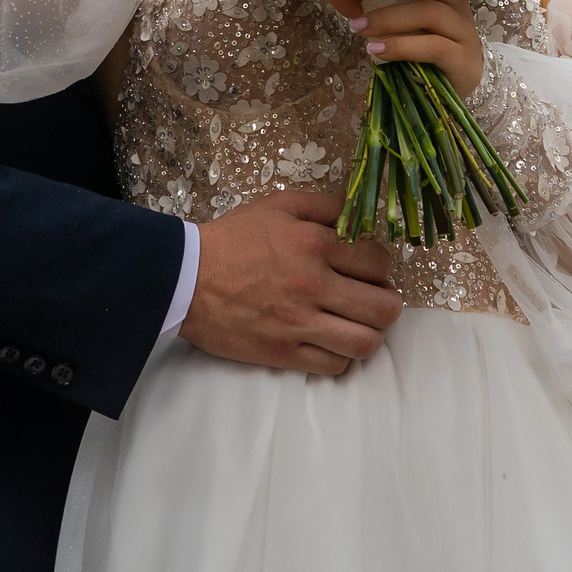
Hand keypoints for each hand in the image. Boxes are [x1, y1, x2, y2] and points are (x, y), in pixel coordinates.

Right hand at [180, 191, 400, 375]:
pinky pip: (334, 365)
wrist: (184, 278)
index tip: (370, 269)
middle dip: (386, 303)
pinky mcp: (283, 354)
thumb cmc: (232, 239)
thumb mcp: (278, 205)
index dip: (381, 267)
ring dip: (369, 333)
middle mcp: (313, 286)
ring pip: (365, 343)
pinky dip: (339, 355)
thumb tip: (359, 214)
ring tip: (355, 323)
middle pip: (384, 308)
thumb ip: (324, 206)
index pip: (379, 263)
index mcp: (315, 245)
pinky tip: (328, 340)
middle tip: (372, 299)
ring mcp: (299, 324)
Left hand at [322, 0, 484, 100]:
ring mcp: (465, 32)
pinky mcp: (464, 60)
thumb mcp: (387, 23)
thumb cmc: (417, 51)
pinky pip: (434, 46)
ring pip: (430, 12)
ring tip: (358, 28)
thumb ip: (363, 5)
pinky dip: (401, 46)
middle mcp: (459, 1)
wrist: (445, 93)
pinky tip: (376, 50)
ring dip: (388, 18)